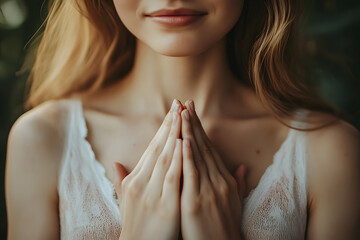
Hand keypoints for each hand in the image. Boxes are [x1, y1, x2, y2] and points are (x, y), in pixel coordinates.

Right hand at [113, 99, 182, 239]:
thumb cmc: (136, 226)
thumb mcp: (127, 201)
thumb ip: (122, 181)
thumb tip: (115, 164)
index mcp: (134, 180)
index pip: (151, 149)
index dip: (162, 130)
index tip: (172, 112)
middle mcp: (140, 183)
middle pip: (157, 148)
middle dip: (169, 124)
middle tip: (178, 104)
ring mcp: (151, 194)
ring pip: (164, 158)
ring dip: (174, 134)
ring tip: (182, 114)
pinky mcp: (164, 206)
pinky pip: (172, 177)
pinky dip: (178, 158)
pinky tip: (184, 142)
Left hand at [180, 100, 245, 239]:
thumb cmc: (225, 227)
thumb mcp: (235, 203)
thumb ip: (238, 183)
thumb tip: (243, 167)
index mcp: (225, 180)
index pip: (210, 149)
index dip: (201, 130)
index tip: (192, 113)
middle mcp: (218, 181)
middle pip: (203, 147)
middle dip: (194, 124)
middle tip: (185, 103)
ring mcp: (208, 190)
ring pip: (197, 156)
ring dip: (189, 133)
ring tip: (182, 113)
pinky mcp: (196, 202)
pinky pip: (191, 175)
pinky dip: (187, 157)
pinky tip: (183, 141)